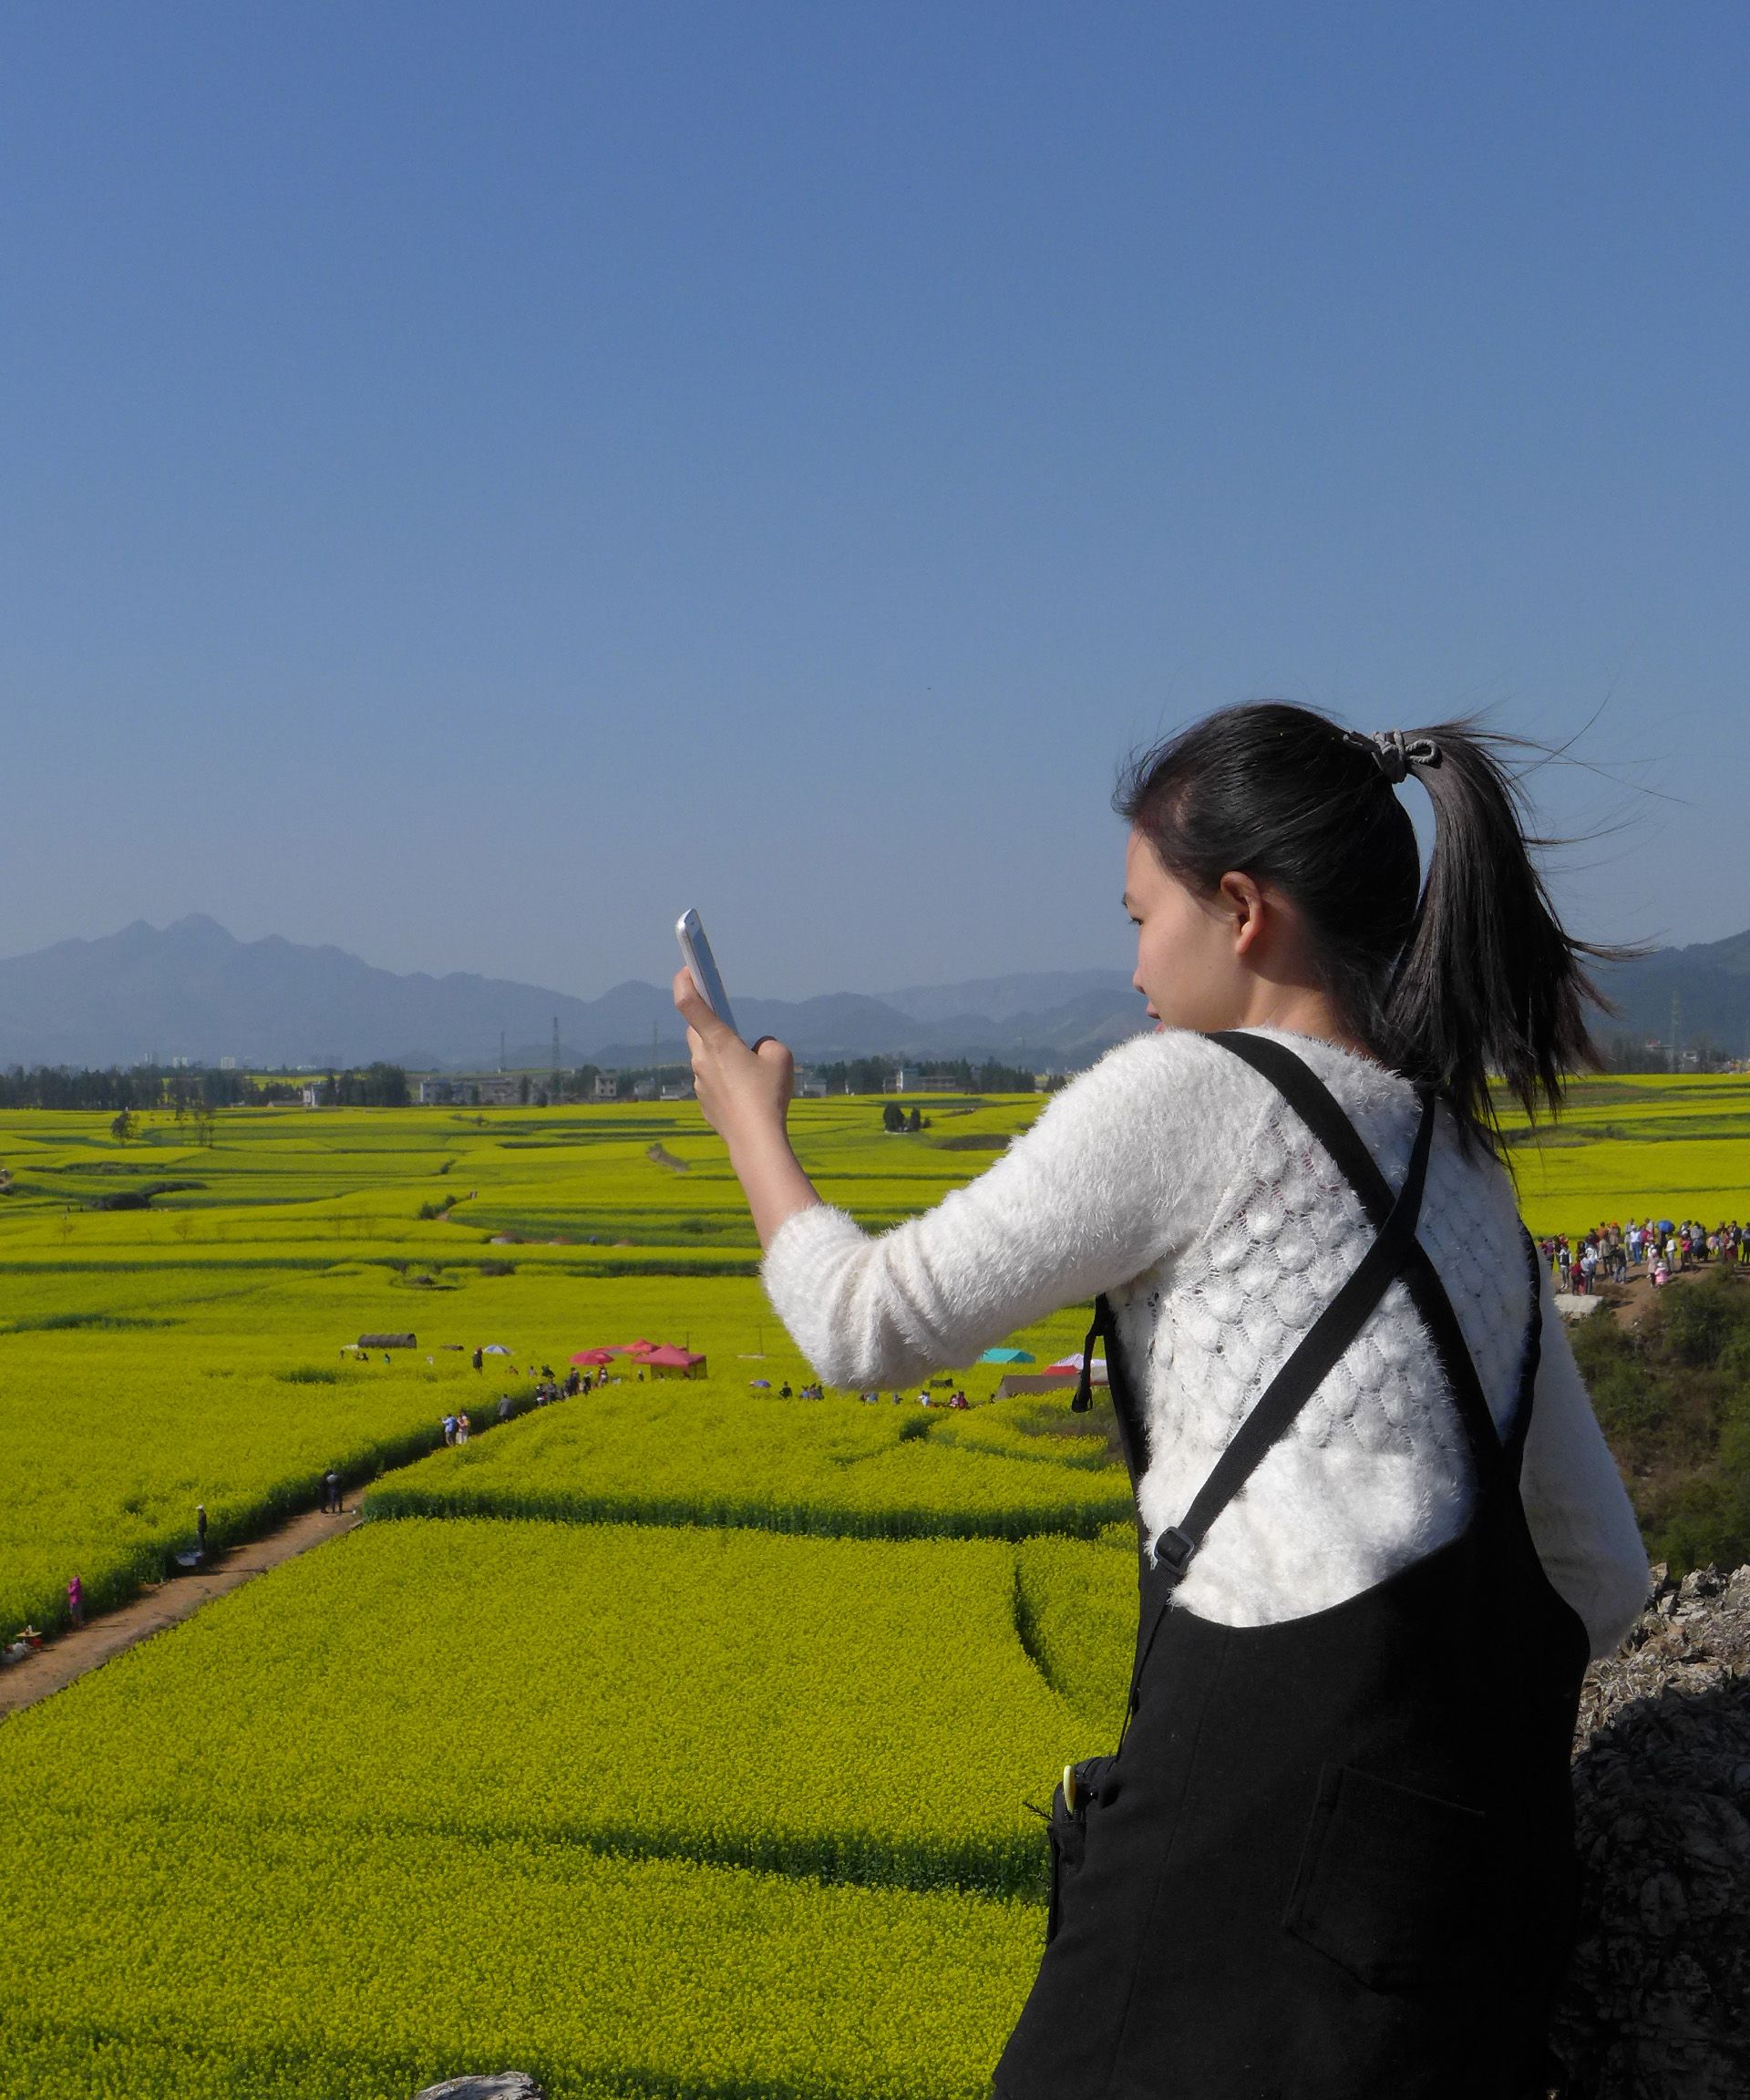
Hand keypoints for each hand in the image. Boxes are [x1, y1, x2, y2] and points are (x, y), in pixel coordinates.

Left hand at [672, 968, 793, 1151]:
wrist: (755, 1141)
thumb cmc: (768, 1095)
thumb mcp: (781, 1057)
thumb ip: (768, 1044)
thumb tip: (758, 1049)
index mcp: (718, 1041)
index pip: (689, 1003)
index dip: (684, 983)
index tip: (686, 970)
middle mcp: (702, 1059)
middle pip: (696, 1031)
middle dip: (708, 1024)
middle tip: (727, 1023)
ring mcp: (699, 1082)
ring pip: (704, 1058)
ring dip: (719, 1055)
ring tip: (747, 1067)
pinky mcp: (704, 1101)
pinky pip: (711, 1081)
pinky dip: (723, 1080)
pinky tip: (744, 1092)